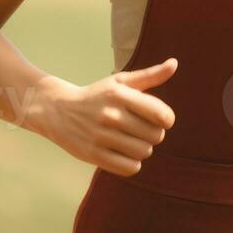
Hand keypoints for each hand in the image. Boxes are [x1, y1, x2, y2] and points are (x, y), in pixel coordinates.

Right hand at [33, 58, 177, 176]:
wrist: (58, 111)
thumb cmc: (97, 96)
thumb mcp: (120, 81)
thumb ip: (150, 75)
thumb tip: (174, 63)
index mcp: (120, 94)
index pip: (161, 114)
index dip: (166, 119)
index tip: (159, 119)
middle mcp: (110, 114)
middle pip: (156, 136)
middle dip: (153, 134)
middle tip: (140, 130)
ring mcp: (100, 136)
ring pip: (144, 152)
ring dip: (142, 149)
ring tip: (131, 141)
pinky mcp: (93, 155)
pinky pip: (130, 168)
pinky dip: (132, 164)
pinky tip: (123, 154)